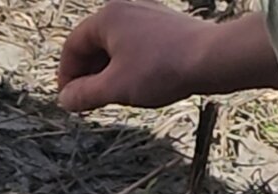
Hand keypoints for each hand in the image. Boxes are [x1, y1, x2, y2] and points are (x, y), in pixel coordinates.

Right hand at [57, 0, 214, 112]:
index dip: (66, 76)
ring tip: (112, 96)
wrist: (212, 59)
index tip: (69, 99)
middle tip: (88, 101)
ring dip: (108, 71)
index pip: (73, 46)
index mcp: (107, 17)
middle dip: (88, 74)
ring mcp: (148, 14)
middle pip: (94, 43)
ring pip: (116, 45)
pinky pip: (137, 44)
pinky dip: (129, 64)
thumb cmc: (162, 69)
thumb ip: (84, 95)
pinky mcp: (166, 25)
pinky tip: (136, 84)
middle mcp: (126, 8)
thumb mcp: (115, 88)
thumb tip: (65, 100)